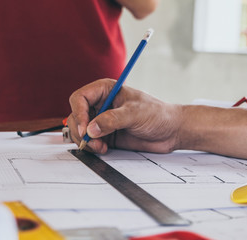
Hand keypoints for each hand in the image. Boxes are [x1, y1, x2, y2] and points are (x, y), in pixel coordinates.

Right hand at [67, 78, 182, 153]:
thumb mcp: (135, 113)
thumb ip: (112, 120)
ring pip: (80, 130)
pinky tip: (103, 148)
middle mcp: (100, 105)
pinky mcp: (105, 135)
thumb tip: (91, 129)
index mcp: (105, 90)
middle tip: (91, 141)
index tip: (85, 129)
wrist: (170, 132)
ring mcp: (101, 121)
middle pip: (76, 115)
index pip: (80, 98)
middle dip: (81, 130)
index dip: (79, 113)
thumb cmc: (157, 114)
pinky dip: (91, 147)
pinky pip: (89, 141)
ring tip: (100, 146)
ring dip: (86, 141)